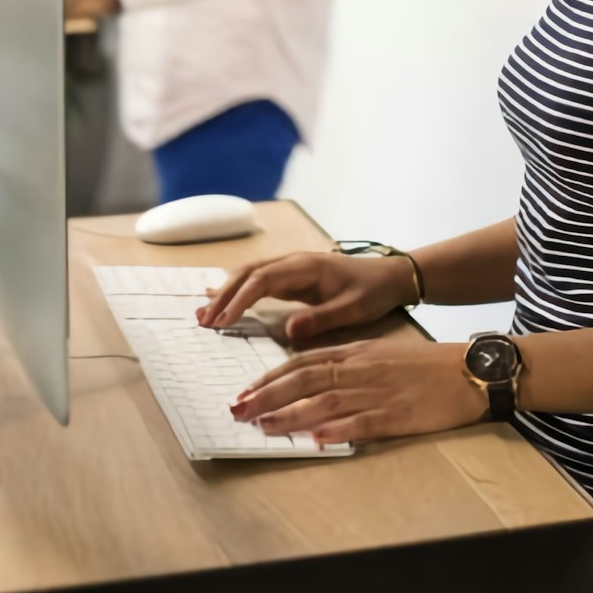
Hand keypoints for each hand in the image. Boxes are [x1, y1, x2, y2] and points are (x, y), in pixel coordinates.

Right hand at [196, 250, 417, 342]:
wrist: (391, 276)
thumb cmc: (373, 292)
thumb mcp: (353, 310)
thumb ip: (321, 319)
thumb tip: (287, 331)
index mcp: (306, 267)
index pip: (263, 279)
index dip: (239, 299)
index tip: (222, 321)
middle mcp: (294, 262)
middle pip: (249, 273)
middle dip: (223, 295)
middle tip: (202, 320)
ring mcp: (292, 267)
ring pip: (251, 275)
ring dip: (226, 292)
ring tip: (203, 314)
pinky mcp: (293, 277)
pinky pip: (259, 281)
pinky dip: (238, 290)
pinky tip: (221, 300)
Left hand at [232, 338, 487, 443]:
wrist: (468, 370)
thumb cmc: (424, 365)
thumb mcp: (381, 354)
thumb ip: (348, 365)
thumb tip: (313, 380)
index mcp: (356, 353)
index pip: (303, 363)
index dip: (271, 377)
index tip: (245, 389)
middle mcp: (361, 370)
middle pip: (305, 381)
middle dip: (267, 395)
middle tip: (238, 410)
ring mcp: (377, 393)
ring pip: (325, 402)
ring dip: (290, 415)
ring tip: (263, 426)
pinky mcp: (396, 415)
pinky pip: (361, 423)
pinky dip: (337, 430)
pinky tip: (316, 438)